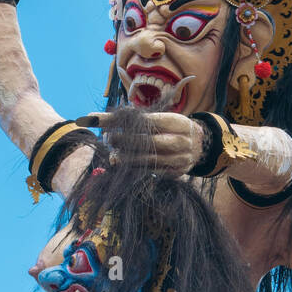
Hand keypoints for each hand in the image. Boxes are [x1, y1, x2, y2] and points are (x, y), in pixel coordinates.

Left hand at [79, 110, 203, 176]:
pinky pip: (153, 172)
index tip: (109, 124)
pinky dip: (137, 169)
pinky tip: (125, 166)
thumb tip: (90, 118)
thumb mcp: (158, 117)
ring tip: (114, 156)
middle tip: (109, 139)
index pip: (148, 121)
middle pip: (149, 142)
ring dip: (128, 159)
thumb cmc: (171, 128)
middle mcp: (181, 140)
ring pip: (150, 160)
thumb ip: (129, 118)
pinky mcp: (176, 173)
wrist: (200, 145)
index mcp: (177, 122)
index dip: (127, 122)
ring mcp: (180, 159)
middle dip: (126, 141)